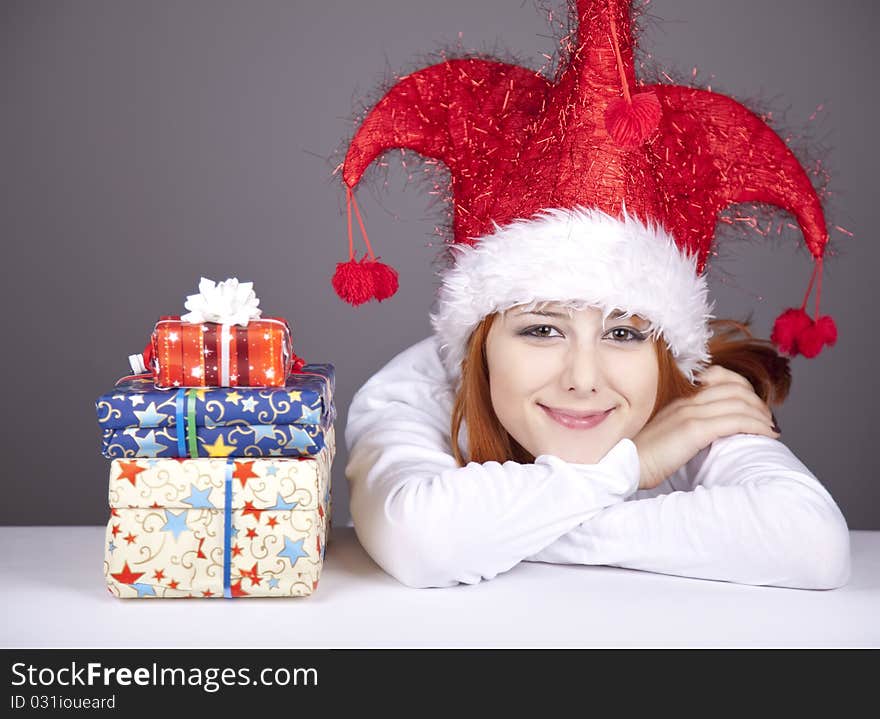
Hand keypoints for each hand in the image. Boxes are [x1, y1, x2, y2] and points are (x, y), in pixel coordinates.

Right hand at [632, 365, 779, 490]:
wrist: (625, 465)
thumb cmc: (644, 457)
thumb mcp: (668, 434)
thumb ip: (687, 426)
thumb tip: (712, 432)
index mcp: (680, 400)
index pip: (721, 379)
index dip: (745, 390)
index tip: (755, 409)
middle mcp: (686, 401)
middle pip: (735, 389)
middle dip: (758, 403)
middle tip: (768, 420)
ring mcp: (689, 413)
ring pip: (739, 403)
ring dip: (761, 415)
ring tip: (771, 429)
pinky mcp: (693, 430)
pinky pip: (734, 421)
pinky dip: (756, 426)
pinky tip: (765, 435)